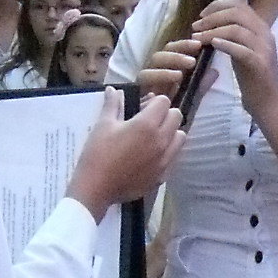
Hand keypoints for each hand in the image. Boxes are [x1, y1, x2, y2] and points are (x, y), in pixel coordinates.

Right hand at [65, 88, 184, 216]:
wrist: (96, 187)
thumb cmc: (98, 153)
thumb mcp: (103, 125)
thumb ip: (113, 104)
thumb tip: (113, 90)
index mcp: (147, 124)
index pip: (164, 102)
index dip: (153, 101)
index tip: (142, 107)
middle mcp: (162, 140)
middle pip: (177, 117)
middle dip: (165, 114)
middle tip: (148, 120)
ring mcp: (165, 159)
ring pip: (181, 137)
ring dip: (171, 132)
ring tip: (153, 136)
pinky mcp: (163, 175)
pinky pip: (174, 157)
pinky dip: (168, 151)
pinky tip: (151, 155)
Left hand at [188, 0, 277, 116]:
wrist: (269, 102)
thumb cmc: (253, 77)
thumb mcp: (244, 49)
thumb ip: (234, 34)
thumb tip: (212, 21)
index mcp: (261, 28)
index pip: (239, 5)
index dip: (218, 6)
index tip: (201, 15)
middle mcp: (265, 34)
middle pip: (237, 13)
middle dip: (212, 17)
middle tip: (196, 27)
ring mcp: (264, 48)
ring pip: (237, 29)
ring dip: (213, 31)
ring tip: (198, 38)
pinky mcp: (260, 64)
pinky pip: (241, 49)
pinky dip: (225, 45)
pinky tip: (212, 45)